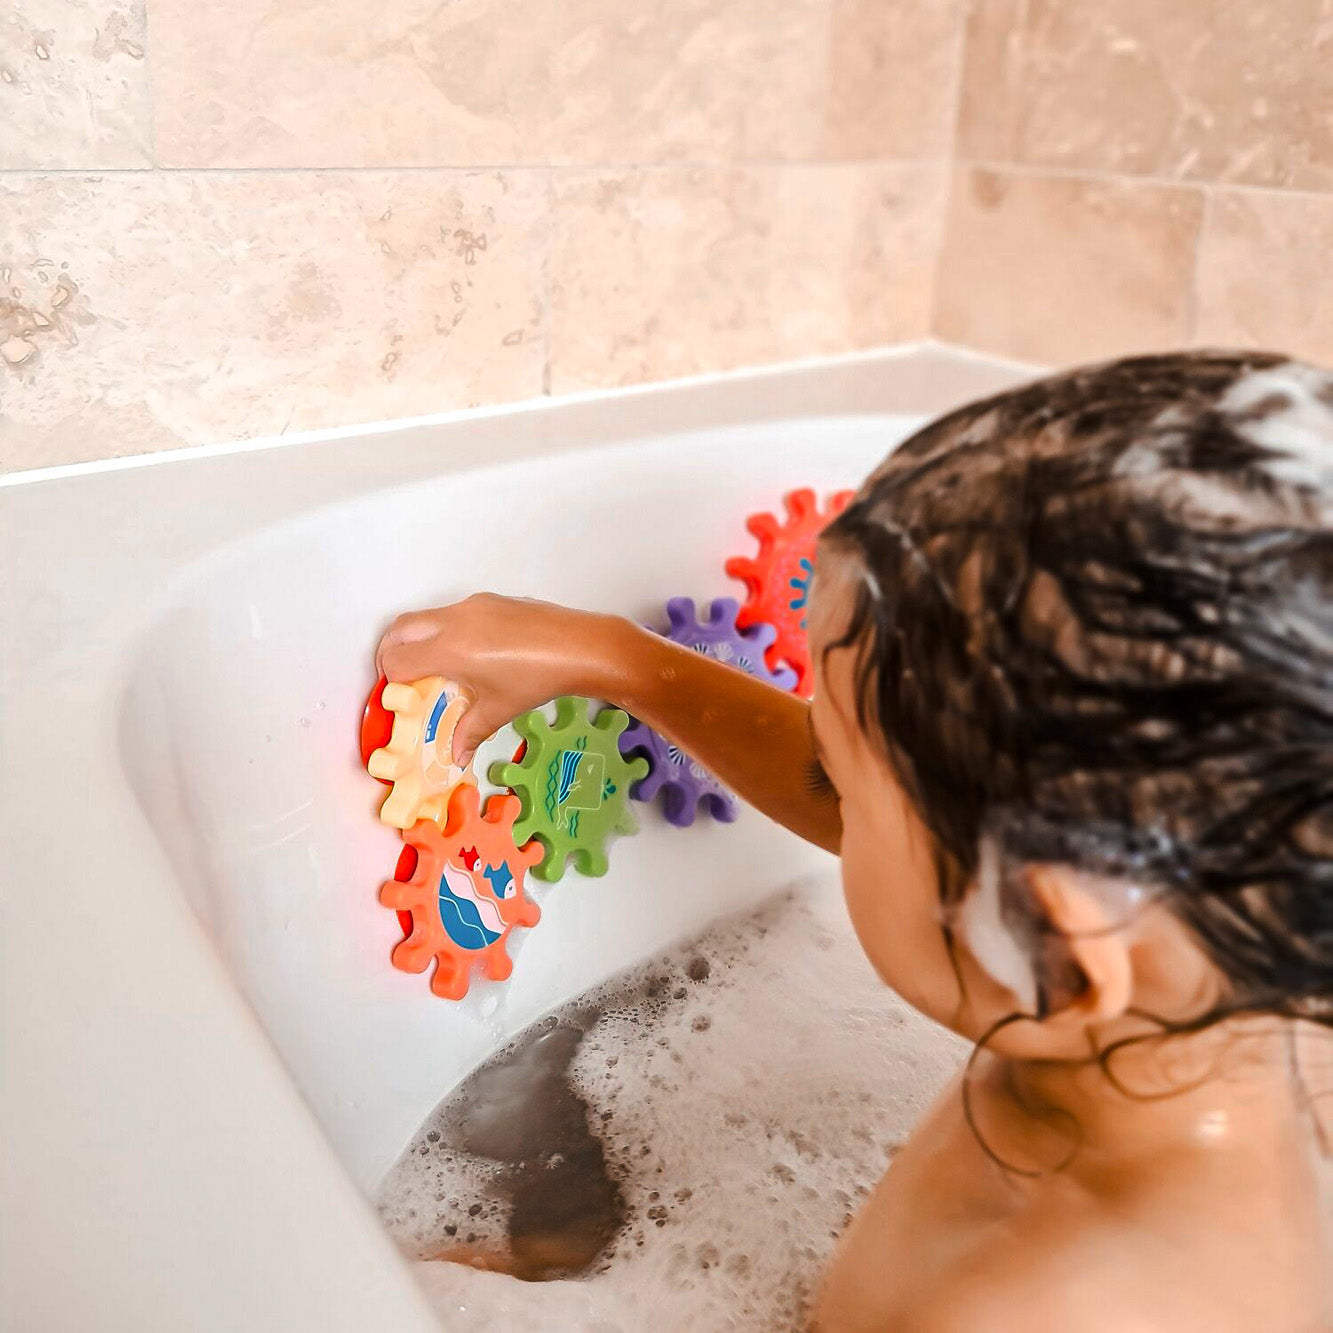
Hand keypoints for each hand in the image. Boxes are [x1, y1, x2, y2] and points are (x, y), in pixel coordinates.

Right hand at [375, 594, 634, 763]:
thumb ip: (470, 732)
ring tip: (434, 667)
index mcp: (450, 650)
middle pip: (400, 628)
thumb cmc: (538, 679)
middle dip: (391, 651)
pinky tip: (470, 654)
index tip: (401, 694)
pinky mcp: (489, 600)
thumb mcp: (499, 710)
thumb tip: (456, 755)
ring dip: (419, 638)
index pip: (398, 659)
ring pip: (426, 617)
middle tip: (401, 676)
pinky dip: (445, 630)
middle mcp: (454, 621)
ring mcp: (471, 606)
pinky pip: (453, 613)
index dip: (392, 679)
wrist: (580, 646)